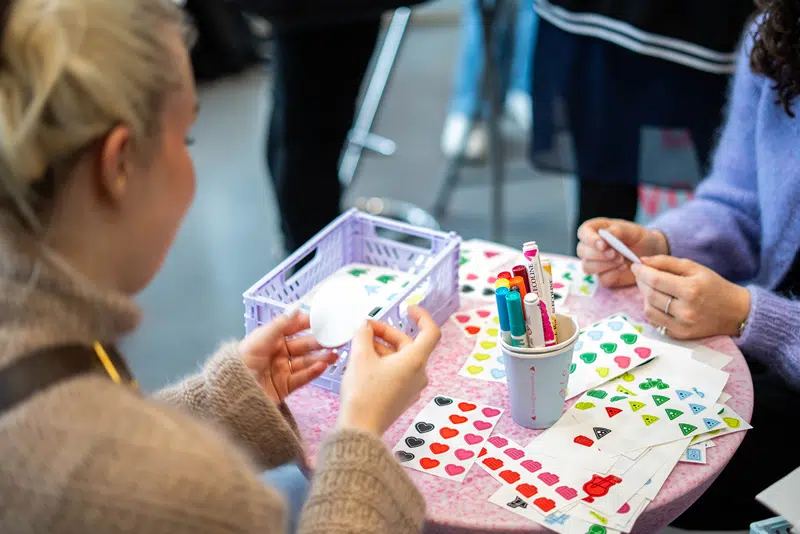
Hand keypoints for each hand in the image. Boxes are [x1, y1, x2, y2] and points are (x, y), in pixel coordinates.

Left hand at [239, 312, 337, 403]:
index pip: (294, 327)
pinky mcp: (285, 386)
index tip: (326, 318)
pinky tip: (323, 366)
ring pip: (306, 361)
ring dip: (321, 357)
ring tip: (335, 354)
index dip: (309, 322)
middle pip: (304, 345)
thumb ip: (281, 324)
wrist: (231, 392)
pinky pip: (302, 377)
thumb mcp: (260, 339)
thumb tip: (298, 307)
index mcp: (271, 338)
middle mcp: (279, 352)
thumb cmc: (242, 361)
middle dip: (320, 341)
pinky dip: (314, 372)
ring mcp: (283, 370)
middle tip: (338, 338)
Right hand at [338, 306, 440, 436]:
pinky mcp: (403, 397)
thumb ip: (363, 334)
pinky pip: (397, 372)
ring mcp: (412, 388)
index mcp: (415, 361)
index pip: (431, 332)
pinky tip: (363, 362)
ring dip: (382, 348)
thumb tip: (364, 326)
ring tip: (359, 346)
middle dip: (386, 333)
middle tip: (363, 329)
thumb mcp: (360, 357)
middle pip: (408, 344)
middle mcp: (419, 374)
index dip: (422, 316)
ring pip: (401, 358)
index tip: (407, 309)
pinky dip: (384, 362)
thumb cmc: (363, 394)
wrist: (360, 430)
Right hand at [577, 218, 669, 287]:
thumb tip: (604, 235)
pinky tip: (624, 267)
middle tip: (616, 254)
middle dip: (598, 254)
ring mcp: (596, 263)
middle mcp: (592, 247)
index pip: (583, 233)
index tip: (602, 244)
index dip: (589, 239)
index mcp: (595, 230)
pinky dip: (613, 274)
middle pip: (582, 252)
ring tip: (622, 260)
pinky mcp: (604, 277)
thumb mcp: (632, 230)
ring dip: (604, 265)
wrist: (652, 253)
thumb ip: (617, 230)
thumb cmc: (639, 238)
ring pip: (588, 267)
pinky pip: (601, 279)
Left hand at [631, 255, 750, 339]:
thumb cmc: (714, 286)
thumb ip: (667, 262)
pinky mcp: (679, 335)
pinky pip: (655, 322)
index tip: (635, 265)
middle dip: (641, 282)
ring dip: (645, 297)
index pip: (655, 280)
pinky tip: (659, 302)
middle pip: (650, 295)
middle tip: (642, 275)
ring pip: (648, 310)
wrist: (735, 312)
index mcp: (691, 290)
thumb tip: (642, 261)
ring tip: (652, 288)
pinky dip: (652, 310)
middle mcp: (686, 310)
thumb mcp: (695, 268)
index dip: (641, 272)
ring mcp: (682, 326)